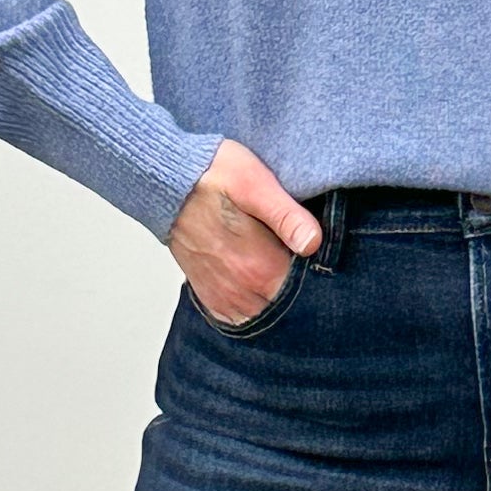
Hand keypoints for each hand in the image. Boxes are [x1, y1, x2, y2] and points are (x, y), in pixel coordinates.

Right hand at [170, 138, 322, 326]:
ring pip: (266, 314)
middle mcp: (241, 291)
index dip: (323, 277)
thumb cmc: (211, 175)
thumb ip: (287, 217)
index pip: (309, 292)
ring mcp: (224, 296)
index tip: (324, 257)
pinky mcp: (210, 294)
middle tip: (303, 258)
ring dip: (278, 299)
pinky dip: (256, 305)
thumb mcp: (255, 184)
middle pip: (289, 307)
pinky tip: (261, 281)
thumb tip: (313, 243)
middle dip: (303, 291)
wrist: (165, 179)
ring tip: (282, 267)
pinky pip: (241, 316)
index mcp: (259, 268)